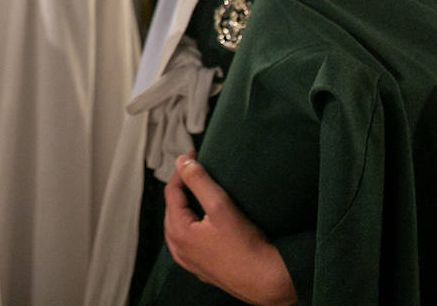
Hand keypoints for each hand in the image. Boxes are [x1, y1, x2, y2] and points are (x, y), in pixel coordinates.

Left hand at [164, 153, 295, 305]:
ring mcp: (189, 260)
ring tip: (198, 192)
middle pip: (173, 208)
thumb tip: (183, 162)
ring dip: (186, 206)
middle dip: (182, 187)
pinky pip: (188, 240)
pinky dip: (191, 225)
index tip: (193, 155)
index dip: (182, 170)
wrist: (264, 280)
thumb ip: (199, 182)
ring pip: (179, 225)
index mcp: (178, 231)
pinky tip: (203, 221)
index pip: (171, 191)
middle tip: (196, 170)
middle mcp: (178, 248)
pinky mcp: (201, 268)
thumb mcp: (220, 206)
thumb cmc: (245, 246)